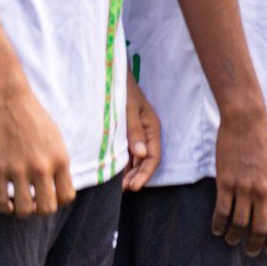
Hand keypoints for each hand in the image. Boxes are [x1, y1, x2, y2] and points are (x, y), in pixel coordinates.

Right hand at [0, 76, 74, 216]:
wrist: (9, 101)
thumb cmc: (34, 118)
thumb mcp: (56, 139)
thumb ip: (58, 162)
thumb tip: (57, 184)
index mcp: (60, 159)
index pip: (67, 196)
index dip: (59, 202)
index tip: (51, 197)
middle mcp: (42, 167)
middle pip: (47, 208)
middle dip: (42, 211)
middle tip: (36, 203)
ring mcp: (19, 170)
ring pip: (24, 210)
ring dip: (23, 212)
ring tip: (21, 203)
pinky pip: (1, 201)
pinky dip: (5, 208)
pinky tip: (8, 203)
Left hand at [124, 72, 161, 190]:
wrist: (112, 76)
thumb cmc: (122, 91)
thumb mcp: (128, 110)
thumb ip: (134, 131)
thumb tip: (140, 154)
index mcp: (152, 128)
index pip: (154, 156)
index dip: (146, 173)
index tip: (133, 187)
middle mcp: (147, 133)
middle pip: (147, 161)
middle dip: (138, 176)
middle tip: (124, 189)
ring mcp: (137, 134)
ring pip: (138, 159)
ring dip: (131, 173)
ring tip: (118, 185)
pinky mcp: (127, 134)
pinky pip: (129, 154)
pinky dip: (124, 165)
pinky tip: (115, 173)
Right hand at [212, 107, 266, 254]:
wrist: (247, 123)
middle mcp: (263, 190)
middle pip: (259, 228)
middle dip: (255, 244)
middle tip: (251, 250)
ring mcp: (243, 188)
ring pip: (238, 223)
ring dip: (235, 237)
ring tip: (233, 241)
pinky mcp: (225, 183)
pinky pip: (221, 212)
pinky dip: (219, 225)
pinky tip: (218, 230)